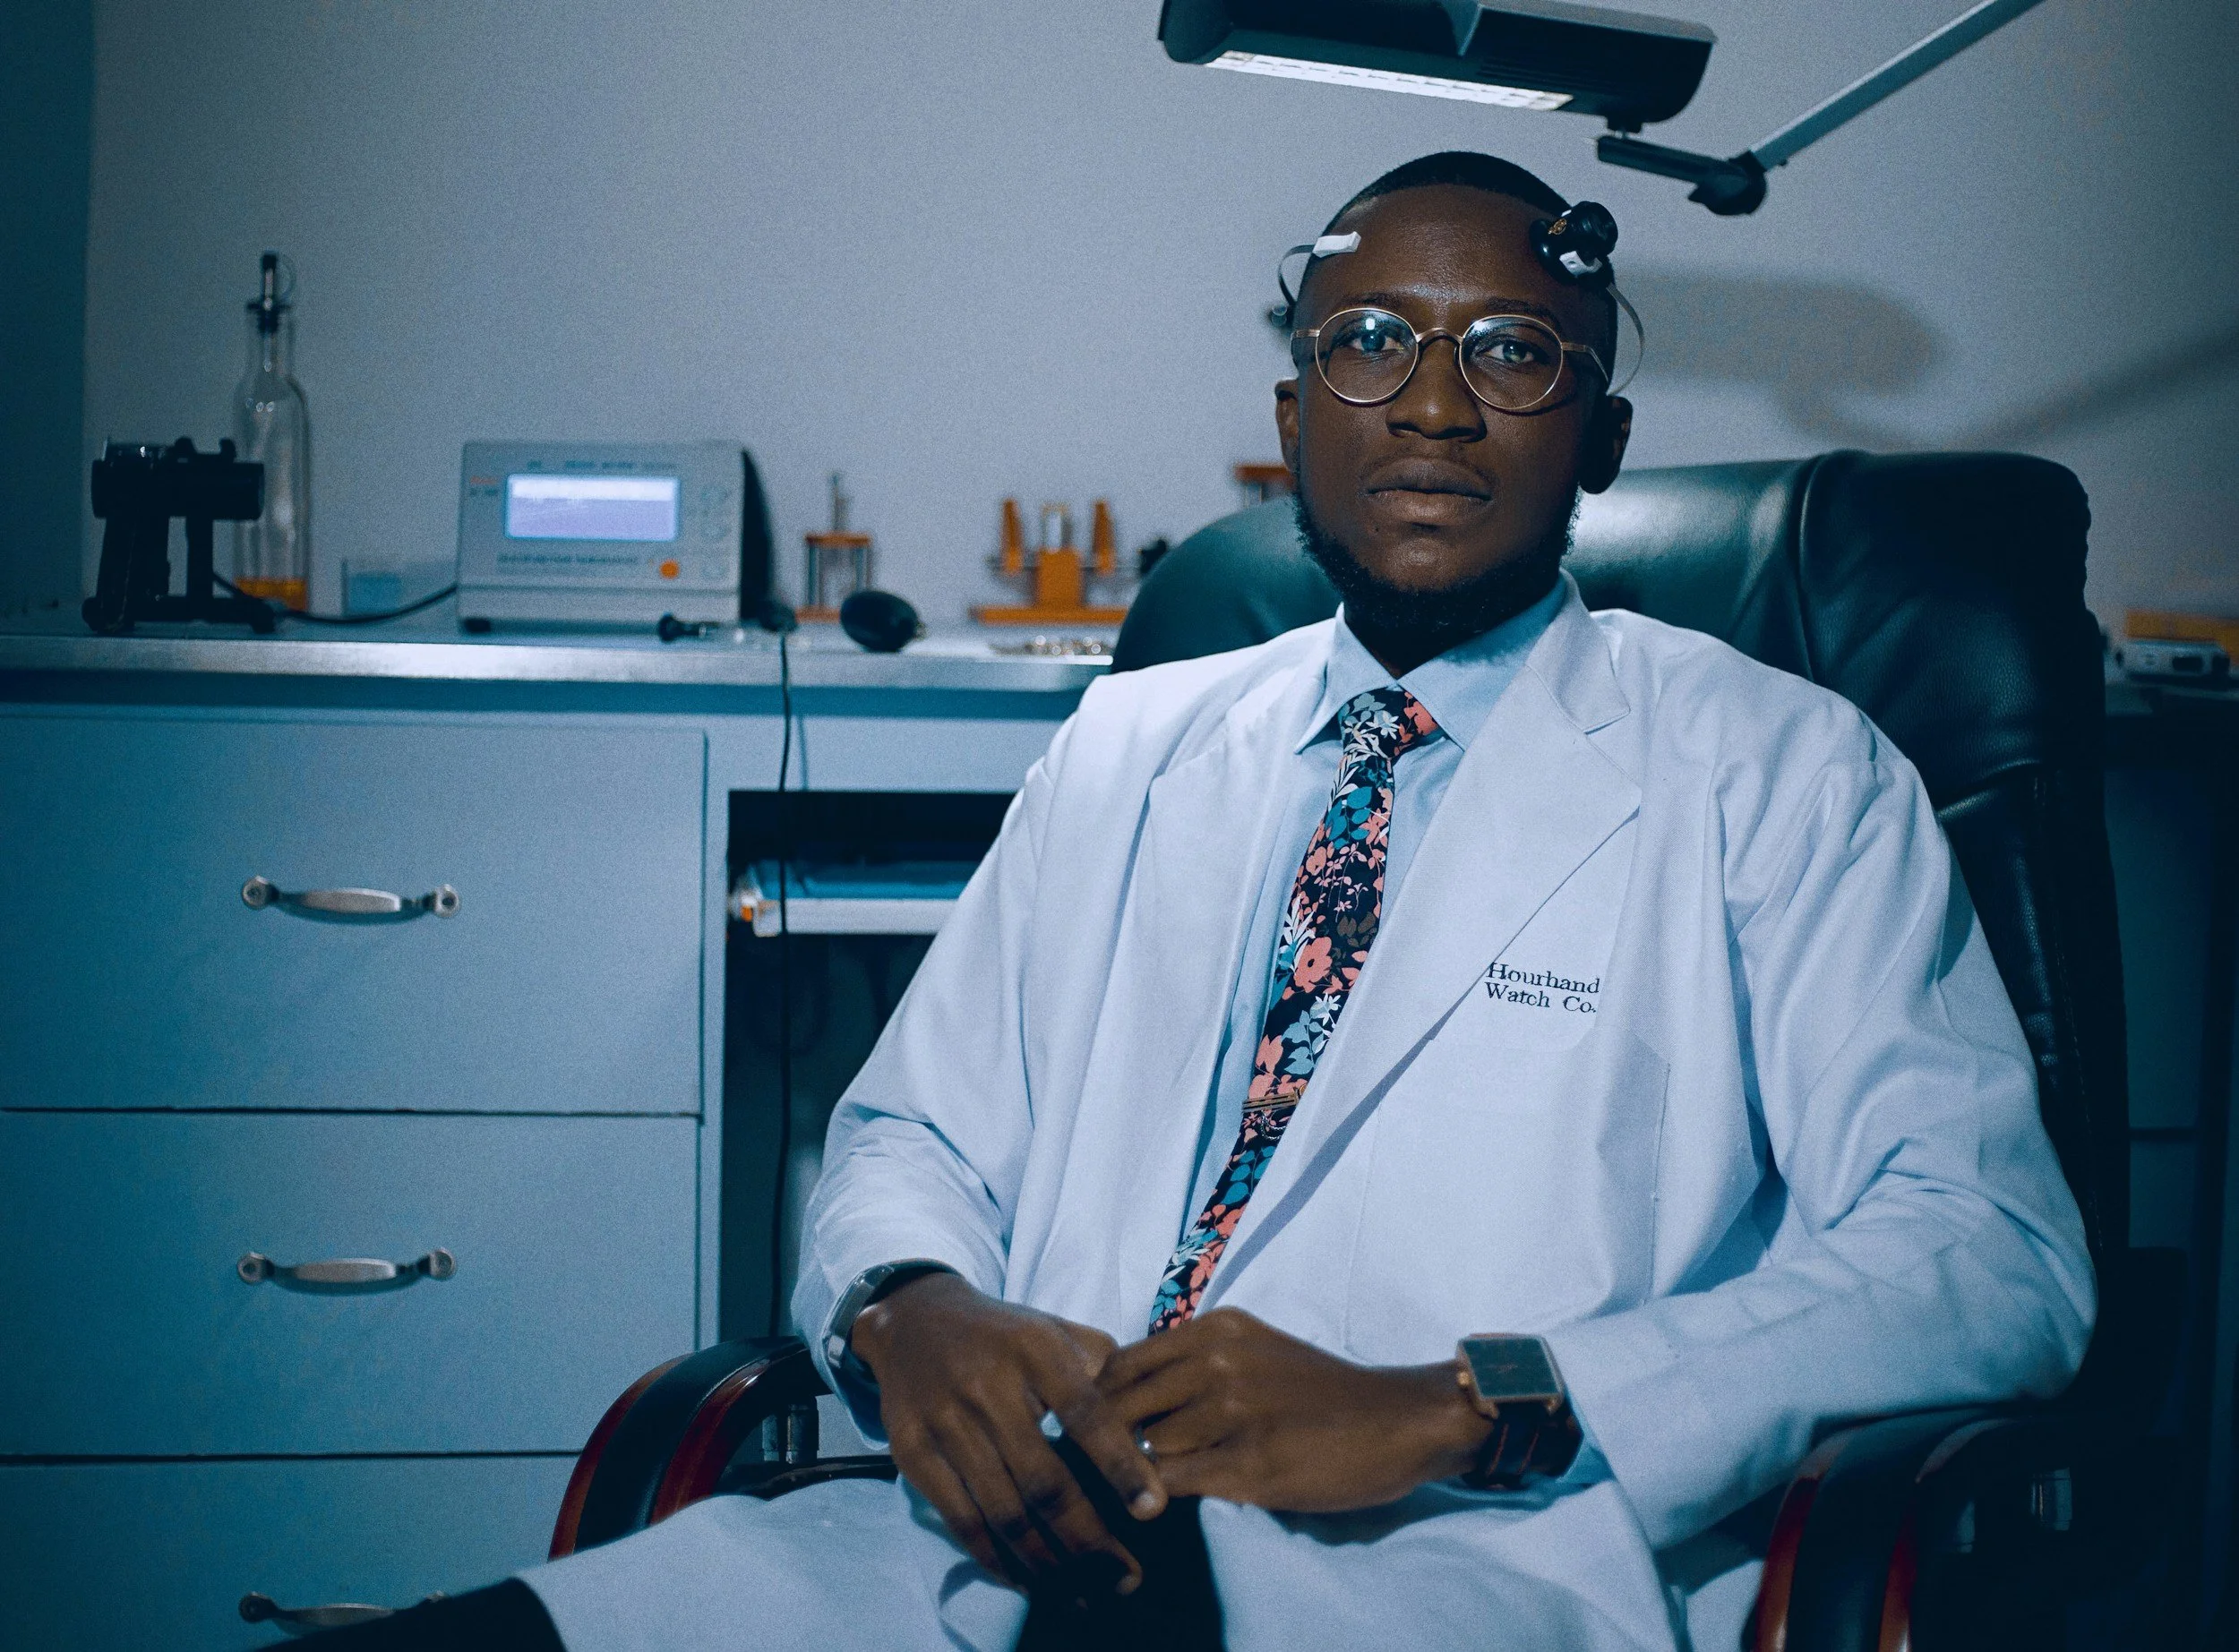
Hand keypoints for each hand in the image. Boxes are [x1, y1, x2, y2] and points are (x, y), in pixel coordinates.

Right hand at [849, 1272, 1167, 1591]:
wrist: (914, 1319)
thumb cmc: (1006, 1336)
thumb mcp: (1057, 1332)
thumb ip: (1106, 1372)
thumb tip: (1155, 1426)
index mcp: (1035, 1351)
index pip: (1085, 1414)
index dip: (1120, 1465)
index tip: (1152, 1510)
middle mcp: (987, 1387)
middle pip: (1045, 1481)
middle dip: (1089, 1540)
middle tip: (1124, 1578)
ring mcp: (945, 1422)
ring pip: (1005, 1512)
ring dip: (1049, 1564)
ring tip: (1085, 1595)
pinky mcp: (912, 1452)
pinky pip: (962, 1521)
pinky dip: (998, 1559)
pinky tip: (1030, 1581)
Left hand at [1097, 1308, 1490, 1512]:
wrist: (1398, 1420)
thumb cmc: (1320, 1393)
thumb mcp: (1254, 1351)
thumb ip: (1194, 1363)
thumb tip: (1125, 1397)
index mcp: (1215, 1329)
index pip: (1119, 1366)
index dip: (1104, 1403)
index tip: (1112, 1430)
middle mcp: (1217, 1361)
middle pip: (1119, 1407)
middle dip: (1111, 1442)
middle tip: (1118, 1467)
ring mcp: (1233, 1411)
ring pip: (1143, 1450)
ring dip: (1141, 1474)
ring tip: (1152, 1485)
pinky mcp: (1250, 1463)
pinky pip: (1173, 1483)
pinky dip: (1163, 1495)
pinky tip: (1180, 1497)